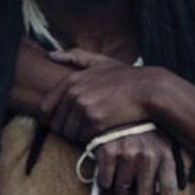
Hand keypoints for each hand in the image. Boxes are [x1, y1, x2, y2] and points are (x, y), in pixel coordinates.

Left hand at [40, 49, 157, 144]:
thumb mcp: (101, 62)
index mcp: (71, 81)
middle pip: (56, 125)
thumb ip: (76, 56)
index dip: (52, 119)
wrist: (150, 90)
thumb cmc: (126, 78)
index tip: (65, 122)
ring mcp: (84, 108)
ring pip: (69, 134)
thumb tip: (51, 55)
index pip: (44, 109)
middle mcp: (73, 94)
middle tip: (83, 128)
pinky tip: (103, 132)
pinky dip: (91, 139)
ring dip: (80, 136)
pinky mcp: (96, 122)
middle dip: (67, 130)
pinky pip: (84, 139)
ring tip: (94, 129)